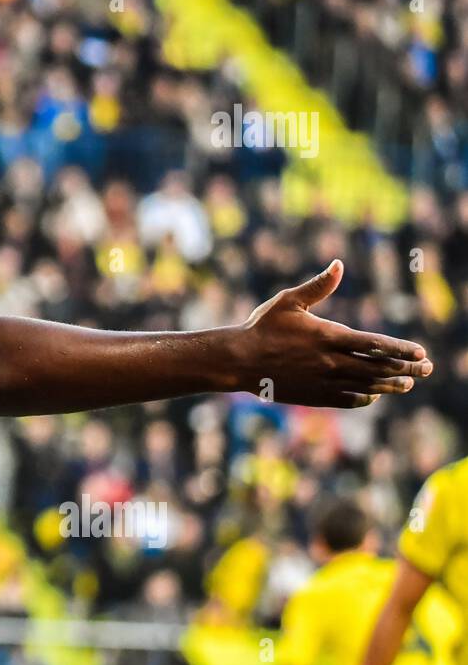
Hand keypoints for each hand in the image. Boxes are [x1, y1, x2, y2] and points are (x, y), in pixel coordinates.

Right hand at [233, 259, 431, 406]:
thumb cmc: (262, 327)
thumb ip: (318, 286)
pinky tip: (374, 396)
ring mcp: (323, 381)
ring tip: (408, 384)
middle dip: (406, 369)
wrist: (238, 360)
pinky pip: (348, 400)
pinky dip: (365, 398)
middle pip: (378, 368)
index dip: (400, 349)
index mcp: (328, 336)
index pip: (375, 345)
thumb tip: (338, 264)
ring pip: (367, 386)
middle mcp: (331, 362)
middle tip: (427, 369)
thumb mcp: (288, 301)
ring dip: (391, 385)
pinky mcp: (314, 396)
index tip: (420, 352)